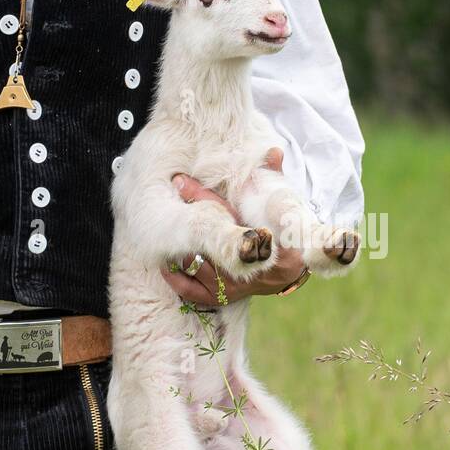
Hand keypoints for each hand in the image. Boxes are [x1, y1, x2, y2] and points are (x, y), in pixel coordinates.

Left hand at [160, 147, 305, 307]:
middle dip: (187, 226)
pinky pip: (193, 291)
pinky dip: (177, 278)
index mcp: (268, 243)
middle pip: (209, 244)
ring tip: (164, 233)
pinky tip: (166, 263)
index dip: (201, 196)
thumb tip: (273, 151)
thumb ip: (271, 177)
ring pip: (198, 267)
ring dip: (181, 250)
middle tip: (165, 208)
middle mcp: (251, 269)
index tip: (179, 181)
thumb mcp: (275, 202)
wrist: (285, 266)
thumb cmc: (275, 228)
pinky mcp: (223, 298)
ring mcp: (236, 286)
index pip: (227, 215)